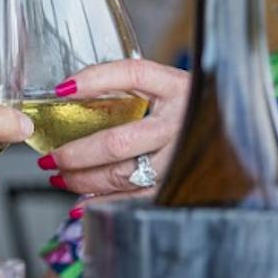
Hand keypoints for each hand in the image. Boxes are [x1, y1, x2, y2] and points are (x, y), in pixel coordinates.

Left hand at [39, 59, 190, 196]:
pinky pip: (135, 198)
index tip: (62, 90)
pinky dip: (103, 202)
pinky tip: (81, 202)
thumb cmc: (187, 106)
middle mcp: (181, 123)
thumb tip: (68, 93)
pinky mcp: (179, 184)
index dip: (96, 80)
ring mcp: (181, 157)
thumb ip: (127, 86)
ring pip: (122, 174)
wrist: (228, 127)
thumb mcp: (165, 85)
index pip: (134, 75)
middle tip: (49, 156)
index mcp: (178, 88)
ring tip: (59, 176)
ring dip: (83, 179)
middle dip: (75, 153)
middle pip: (118, 142)